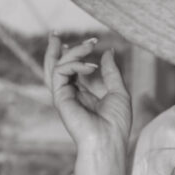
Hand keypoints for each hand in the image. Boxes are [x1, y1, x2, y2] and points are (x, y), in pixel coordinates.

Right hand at [44, 33, 131, 150]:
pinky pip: (61, 72)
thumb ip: (111, 72)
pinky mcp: (60, 97)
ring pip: (56, 66)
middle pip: (56, 67)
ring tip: (87, 44)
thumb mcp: (119, 92)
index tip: (90, 43)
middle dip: (57, 49)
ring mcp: (63, 96)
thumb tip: (108, 51)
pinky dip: (74, 64)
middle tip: (58, 33)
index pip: (72, 71)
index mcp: (82, 95)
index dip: (76, 55)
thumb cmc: (116, 123)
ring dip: (69, 52)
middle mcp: (70, 95)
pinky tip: (91, 66)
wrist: (108, 141)